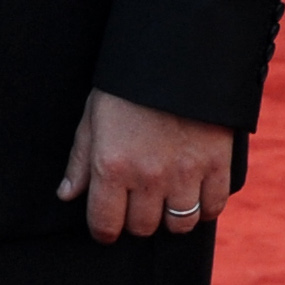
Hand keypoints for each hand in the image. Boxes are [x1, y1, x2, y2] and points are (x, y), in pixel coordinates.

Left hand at [57, 89, 235, 242]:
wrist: (177, 54)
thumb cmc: (127, 86)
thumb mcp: (93, 117)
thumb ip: (80, 161)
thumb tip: (67, 195)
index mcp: (111, 166)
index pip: (105, 225)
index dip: (104, 229)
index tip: (108, 224)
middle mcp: (148, 176)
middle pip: (143, 227)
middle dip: (137, 219)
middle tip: (137, 201)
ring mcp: (185, 173)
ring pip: (179, 225)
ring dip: (171, 216)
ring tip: (167, 197)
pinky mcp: (217, 165)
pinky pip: (213, 207)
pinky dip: (204, 206)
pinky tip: (194, 192)